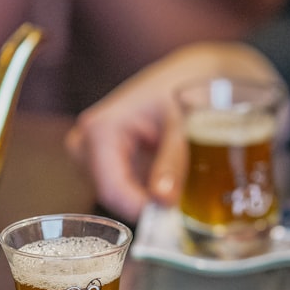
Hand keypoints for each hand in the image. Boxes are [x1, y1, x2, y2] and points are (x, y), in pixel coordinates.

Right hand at [65, 41, 279, 221]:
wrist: (201, 72)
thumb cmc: (192, 85)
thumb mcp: (187, 123)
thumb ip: (174, 162)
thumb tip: (163, 201)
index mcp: (101, 128)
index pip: (111, 189)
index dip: (143, 209)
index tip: (177, 216)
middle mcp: (88, 141)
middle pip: (111, 195)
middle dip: (146, 204)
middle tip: (184, 198)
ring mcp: (96, 154)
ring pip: (119, 197)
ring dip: (150, 199)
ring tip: (182, 180)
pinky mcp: (110, 162)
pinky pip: (126, 191)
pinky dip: (150, 193)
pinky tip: (172, 178)